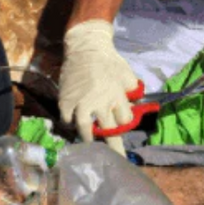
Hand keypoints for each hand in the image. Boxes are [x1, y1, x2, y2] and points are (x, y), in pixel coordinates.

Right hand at [58, 20, 137, 141]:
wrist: (86, 47)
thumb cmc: (110, 61)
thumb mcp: (128, 75)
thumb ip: (133, 92)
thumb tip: (138, 107)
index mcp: (118, 97)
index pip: (124, 122)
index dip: (123, 125)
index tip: (121, 126)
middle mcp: (101, 103)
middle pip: (109, 132)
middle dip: (113, 146)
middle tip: (114, 157)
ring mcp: (81, 103)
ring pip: (85, 130)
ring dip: (89, 140)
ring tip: (90, 145)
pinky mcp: (66, 101)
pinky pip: (67, 121)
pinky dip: (70, 125)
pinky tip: (73, 124)